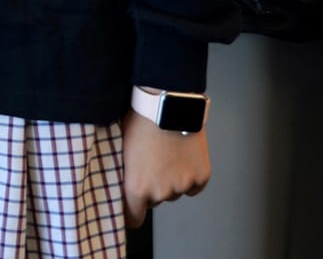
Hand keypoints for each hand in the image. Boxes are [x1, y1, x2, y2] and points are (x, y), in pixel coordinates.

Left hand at [121, 109, 208, 228]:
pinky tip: (181, 156)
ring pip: (175, 191)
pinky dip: (189, 175)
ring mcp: (183, 185)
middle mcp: (161, 192)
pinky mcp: (201, 177)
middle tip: (149, 162)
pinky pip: (193, 185)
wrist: (167, 104)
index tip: (132, 208)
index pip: (134, 218)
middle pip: (155, 200)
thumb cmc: (139, 121)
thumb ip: (124, 173)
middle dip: (152, 186)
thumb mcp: (120, 149)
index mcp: (136, 188)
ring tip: (165, 153)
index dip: (132, 213)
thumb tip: (122, 185)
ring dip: (171, 179)